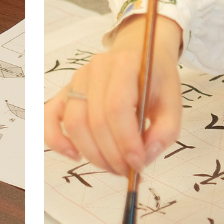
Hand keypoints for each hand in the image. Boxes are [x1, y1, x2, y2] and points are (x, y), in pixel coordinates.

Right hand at [44, 14, 183, 175]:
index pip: (117, 107)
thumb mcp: (173, 103)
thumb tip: (144, 157)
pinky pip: (50, 115)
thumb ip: (165, 132)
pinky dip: (56, 139)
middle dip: (111, 155)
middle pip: (95, 120)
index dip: (126, 142)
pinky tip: (74, 155)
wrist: (138, 51)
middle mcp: (96, 68)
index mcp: (125, 63)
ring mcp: (78, 78)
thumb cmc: (155, 79)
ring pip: (74, 122)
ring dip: (92, 154)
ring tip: (112, 167)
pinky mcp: (66, 90)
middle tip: (126, 172)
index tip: (138, 165)